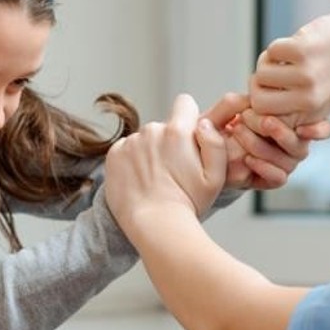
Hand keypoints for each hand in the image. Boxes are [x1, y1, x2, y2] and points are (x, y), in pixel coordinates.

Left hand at [106, 94, 226, 230]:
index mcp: (178, 131)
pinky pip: (126, 150)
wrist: (155, 226)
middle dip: (170, 142)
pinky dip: (132, 162)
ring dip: (149, 153)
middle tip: (173, 171)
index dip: (189, 117)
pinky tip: (139, 182)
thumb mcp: (216, 176)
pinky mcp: (114, 155)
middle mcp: (152, 130)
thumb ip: (215, 142)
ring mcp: (130, 142)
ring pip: (144, 140)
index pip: (185, 103)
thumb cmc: (188, 204)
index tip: (189, 136)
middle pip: (164, 126)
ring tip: (155, 181)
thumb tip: (204, 123)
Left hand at [202, 94, 329, 189]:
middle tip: (262, 121)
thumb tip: (255, 100)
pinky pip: (278, 178)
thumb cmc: (226, 124)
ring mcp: (285, 163)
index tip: (302, 128)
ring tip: (240, 132)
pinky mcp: (273, 179)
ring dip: (263, 146)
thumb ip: (242, 101)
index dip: (319, 130)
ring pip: (289, 161)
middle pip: (301, 145)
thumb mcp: (231, 108)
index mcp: (294, 123)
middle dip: (280, 132)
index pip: (322, 128)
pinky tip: (248, 158)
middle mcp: (294, 145)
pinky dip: (264, 167)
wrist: (212, 149)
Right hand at [250, 8, 329, 124]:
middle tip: (272, 73)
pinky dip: (279, 46)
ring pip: (261, 73)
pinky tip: (296, 45)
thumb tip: (250, 108)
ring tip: (285, 58)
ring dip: (268, 62)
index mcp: (309, 116)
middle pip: (257, 98)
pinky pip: (271, 51)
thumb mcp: (321, 100)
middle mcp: (306, 100)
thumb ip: (290, 109)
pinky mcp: (302, 50)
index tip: (265, 93)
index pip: (263, 118)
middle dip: (259, 84)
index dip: (258, 106)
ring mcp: (304, 75)